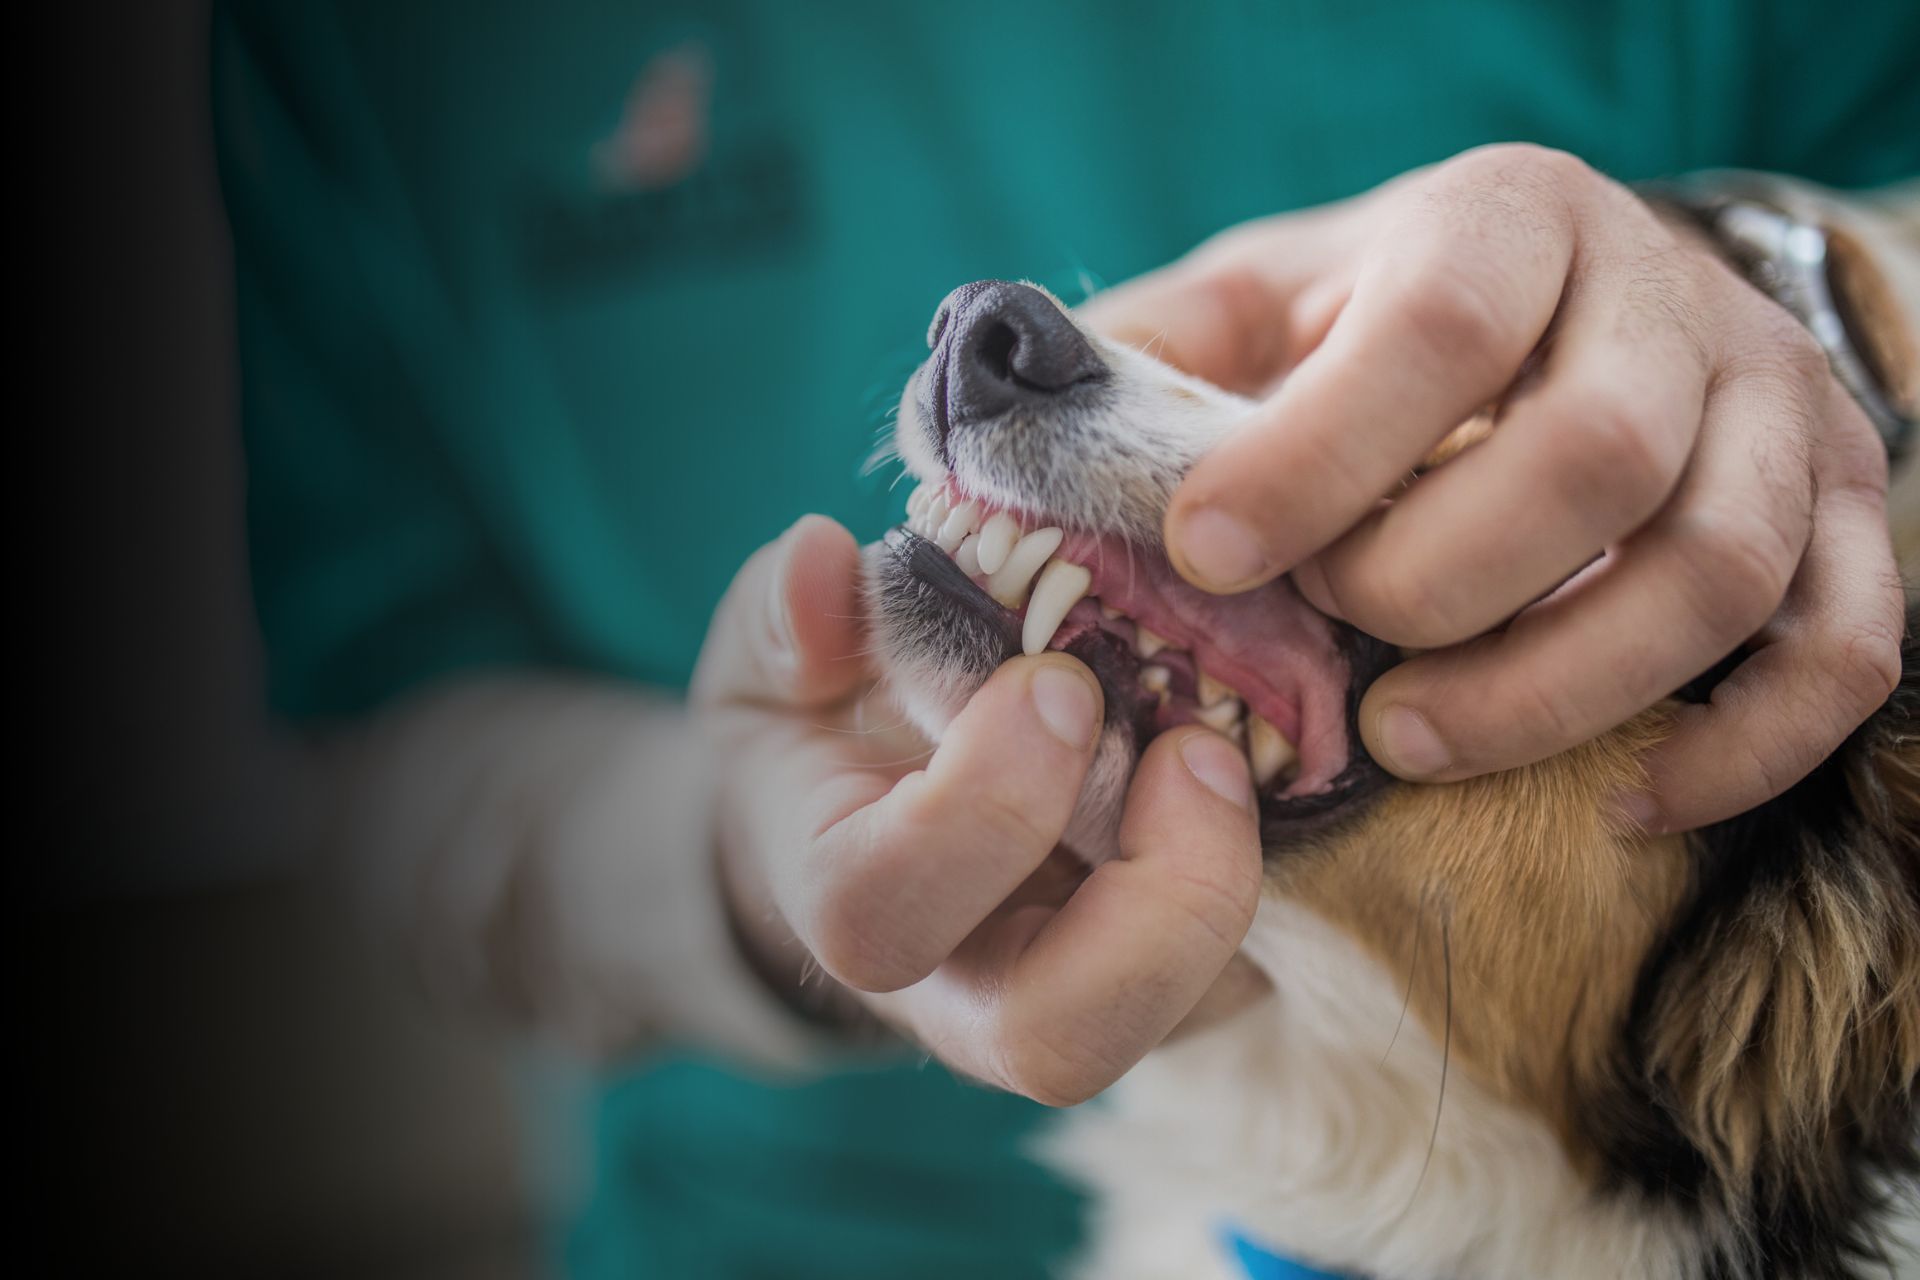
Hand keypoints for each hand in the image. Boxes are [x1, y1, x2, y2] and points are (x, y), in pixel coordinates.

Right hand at [692, 516, 1266, 1103]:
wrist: (872, 816)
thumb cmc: (825, 728)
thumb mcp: (776, 660)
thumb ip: (785, 617)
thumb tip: (823, 564)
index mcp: (851, 901)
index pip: (885, 912)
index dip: (981, 808)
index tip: (1056, 680)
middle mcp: (964, 991)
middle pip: (1058, 1043)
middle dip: (1151, 900)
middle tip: (1193, 749)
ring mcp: (1074, 1000)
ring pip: (1176, 1024)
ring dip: (1231, 887)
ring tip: (1232, 751)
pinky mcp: (1171, 985)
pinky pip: (1248, 976)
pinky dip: (1289, 879)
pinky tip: (1281, 762)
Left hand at [1084, 144, 1901, 831]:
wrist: (1574, 302)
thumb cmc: (1379, 323)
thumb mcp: (1255, 303)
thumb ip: (1147, 359)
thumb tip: (1001, 439)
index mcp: (1506, 221)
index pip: (1439, 326)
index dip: (1320, 454)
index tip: (1211, 552)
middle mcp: (1663, 300)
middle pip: (1593, 457)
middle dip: (1440, 582)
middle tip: (1336, 646)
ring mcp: (1776, 413)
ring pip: (1720, 569)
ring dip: (1559, 686)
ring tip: (1416, 742)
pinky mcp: (1843, 521)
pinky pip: (1842, 655)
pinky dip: (1739, 750)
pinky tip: (1618, 805)